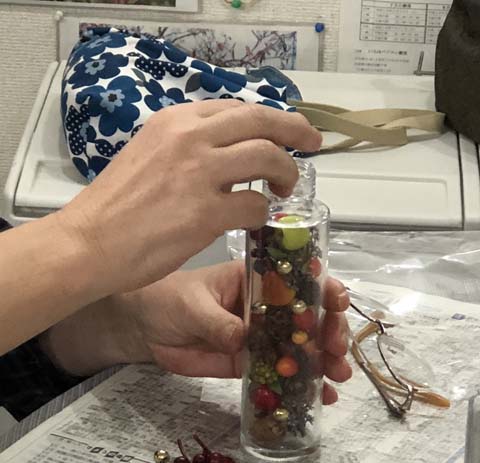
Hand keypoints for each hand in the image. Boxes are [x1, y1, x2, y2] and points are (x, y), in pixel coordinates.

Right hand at [57, 101, 321, 296]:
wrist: (89, 242)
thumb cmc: (114, 206)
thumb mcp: (148, 155)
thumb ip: (186, 148)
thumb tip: (223, 155)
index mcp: (176, 121)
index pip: (238, 109)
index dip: (269, 119)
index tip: (284, 131)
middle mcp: (191, 138)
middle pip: (263, 121)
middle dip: (296, 130)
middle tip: (311, 143)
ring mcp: (201, 174)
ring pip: (269, 157)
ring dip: (287, 173)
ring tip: (284, 190)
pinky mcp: (207, 213)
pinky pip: (255, 206)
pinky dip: (262, 213)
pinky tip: (254, 220)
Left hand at [119, 262, 351, 403]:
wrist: (143, 327)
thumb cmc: (166, 298)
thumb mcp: (192, 305)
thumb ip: (218, 322)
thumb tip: (245, 341)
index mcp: (255, 280)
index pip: (297, 280)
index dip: (323, 289)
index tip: (338, 304)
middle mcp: (265, 307)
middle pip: (308, 316)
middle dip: (329, 331)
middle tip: (337, 350)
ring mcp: (260, 336)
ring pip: (300, 347)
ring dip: (323, 360)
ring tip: (338, 376)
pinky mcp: (250, 362)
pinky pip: (279, 374)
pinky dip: (299, 385)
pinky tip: (319, 397)